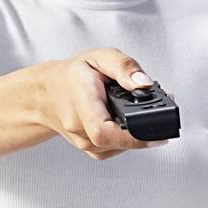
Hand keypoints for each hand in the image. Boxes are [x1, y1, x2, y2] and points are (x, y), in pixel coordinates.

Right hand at [34, 48, 151, 159]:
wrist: (47, 93)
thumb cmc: (72, 75)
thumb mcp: (99, 57)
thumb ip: (124, 66)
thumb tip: (145, 84)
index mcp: (80, 101)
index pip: (103, 131)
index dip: (133, 138)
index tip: (156, 134)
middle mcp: (78, 127)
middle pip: (118, 141)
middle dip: (144, 129)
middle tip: (159, 109)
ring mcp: (83, 142)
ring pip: (121, 147)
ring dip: (138, 132)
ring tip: (140, 110)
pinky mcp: (91, 150)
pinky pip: (117, 149)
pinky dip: (128, 138)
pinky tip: (127, 122)